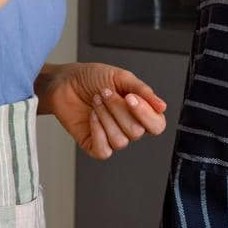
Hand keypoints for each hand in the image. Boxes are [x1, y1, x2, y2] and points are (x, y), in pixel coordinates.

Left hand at [36, 62, 167, 159]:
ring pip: (120, 141)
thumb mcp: (121, 77)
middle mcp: (128, 127)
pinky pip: (104, 150)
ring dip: (105, 117)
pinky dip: (97, 131)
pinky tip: (91, 115)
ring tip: (96, 100)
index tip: (130, 97)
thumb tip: (162, 106)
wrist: (66, 81)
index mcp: (140, 111)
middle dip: (118, 109)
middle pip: (137, 132)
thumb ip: (143, 91)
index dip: (146, 114)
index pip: (157, 125)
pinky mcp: (94, 145)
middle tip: (105, 92)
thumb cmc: (93, 77)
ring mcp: (111, 137)